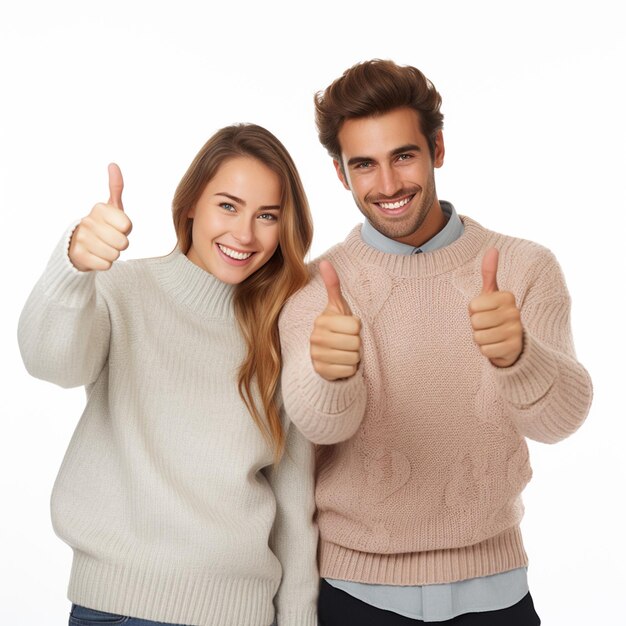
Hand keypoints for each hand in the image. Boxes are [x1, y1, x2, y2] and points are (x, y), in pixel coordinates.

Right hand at [69, 163, 131, 270]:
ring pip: (115, 255)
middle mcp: (88, 221)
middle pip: (123, 242)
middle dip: (121, 244)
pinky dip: (105, 263)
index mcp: (99, 208)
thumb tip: (113, 165)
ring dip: (113, 254)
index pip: (128, 225)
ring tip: (103, 247)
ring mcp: (82, 238)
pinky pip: (106, 265)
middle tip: (110, 239)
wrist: (79, 244)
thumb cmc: (102, 224)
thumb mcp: (111, 207)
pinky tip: (96, 256)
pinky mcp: (79, 255)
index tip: (116, 226)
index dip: (126, 229)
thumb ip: (115, 187)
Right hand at [310, 260, 361, 380]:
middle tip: (347, 342)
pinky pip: (349, 370)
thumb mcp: (337, 306)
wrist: (325, 353)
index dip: (356, 327)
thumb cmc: (336, 327)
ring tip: (344, 352)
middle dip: (356, 343)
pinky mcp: (321, 371)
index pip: (355, 325)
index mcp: (321, 320)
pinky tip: (341, 363)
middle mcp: (316, 338)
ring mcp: (317, 356)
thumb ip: (333, 285)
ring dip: (354, 357)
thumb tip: (325, 261)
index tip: (347, 328)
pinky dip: (349, 369)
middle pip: (355, 342)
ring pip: (353, 357)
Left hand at [469, 248, 522, 367]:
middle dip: (476, 327)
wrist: (513, 343)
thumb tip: (493, 248)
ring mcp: (516, 330)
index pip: (472, 306)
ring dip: (481, 339)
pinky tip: (496, 346)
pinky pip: (486, 350)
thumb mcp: (492, 294)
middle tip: (488, 326)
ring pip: (479, 337)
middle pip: (475, 322)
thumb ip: (489, 273)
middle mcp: (514, 312)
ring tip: (491, 335)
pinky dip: (487, 350)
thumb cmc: (496, 314)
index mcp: (507, 297)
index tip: (485, 312)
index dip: (473, 312)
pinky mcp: (514, 348)